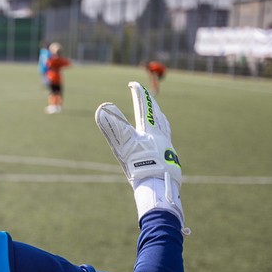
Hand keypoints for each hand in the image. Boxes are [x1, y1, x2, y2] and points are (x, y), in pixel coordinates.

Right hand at [95, 82, 184, 227]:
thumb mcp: (124, 144)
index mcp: (151, 130)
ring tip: (158, 116)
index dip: (138, 94)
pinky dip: (162, 136)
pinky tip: (162, 143)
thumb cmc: (141, 164)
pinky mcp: (169, 160)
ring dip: (159, 119)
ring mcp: (167, 148)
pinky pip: (166, 142)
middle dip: (151, 105)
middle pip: (157, 115)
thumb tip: (102, 107)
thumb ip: (113, 125)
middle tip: (147, 97)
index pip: (144, 107)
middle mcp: (161, 136)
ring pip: (165, 128)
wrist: (159, 186)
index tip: (132, 84)